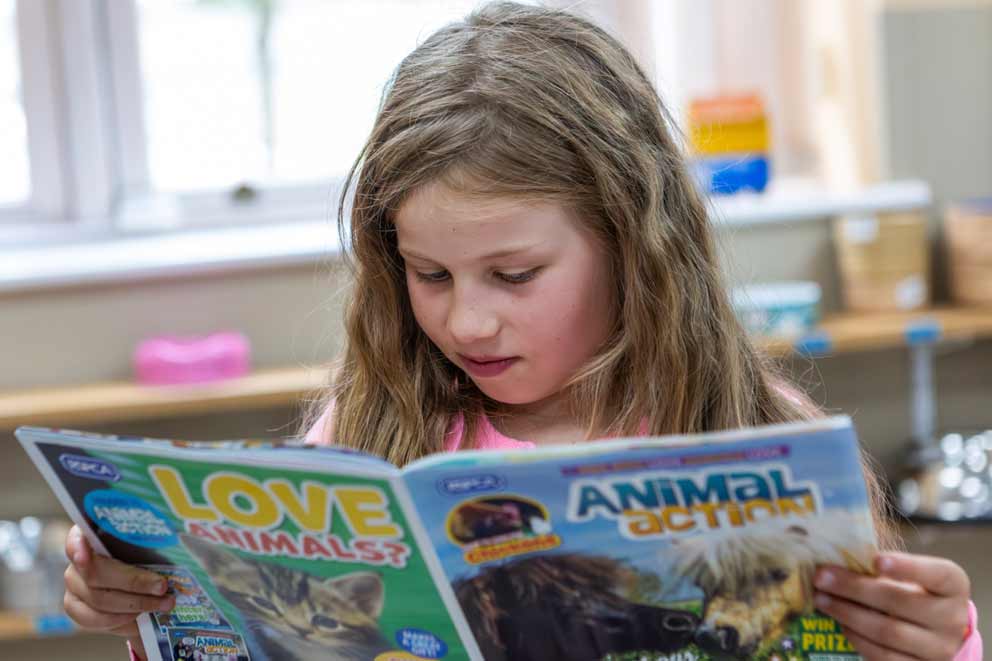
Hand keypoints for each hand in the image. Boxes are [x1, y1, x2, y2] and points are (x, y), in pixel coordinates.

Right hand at [63, 525, 174, 658]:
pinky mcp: (76, 608)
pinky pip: (95, 619)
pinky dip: (121, 619)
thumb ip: (150, 542)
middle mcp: (78, 560)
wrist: (138, 585)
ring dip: (136, 604)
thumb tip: (179, 542)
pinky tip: (141, 616)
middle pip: (97, 574)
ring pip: (100, 599)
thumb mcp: (149, 545)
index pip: (77, 538)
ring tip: (163, 604)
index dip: (78, 546)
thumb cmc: (146, 556)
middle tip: (162, 587)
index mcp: (92, 535)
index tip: (84, 555)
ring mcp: (74, 585)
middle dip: (134, 582)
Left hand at [813, 552, 970, 659]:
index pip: (937, 574)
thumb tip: (835, 559)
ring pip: (889, 632)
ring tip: (821, 599)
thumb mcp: (908, 574)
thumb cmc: (914, 591)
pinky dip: (858, 639)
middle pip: (901, 602)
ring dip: (848, 613)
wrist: (934, 630)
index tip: (876, 560)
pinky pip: (885, 657)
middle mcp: (952, 618)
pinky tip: (840, 623)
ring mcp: (939, 648)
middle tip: (822, 577)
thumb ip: (881, 566)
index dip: (908, 567)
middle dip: (855, 588)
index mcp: (953, 585)